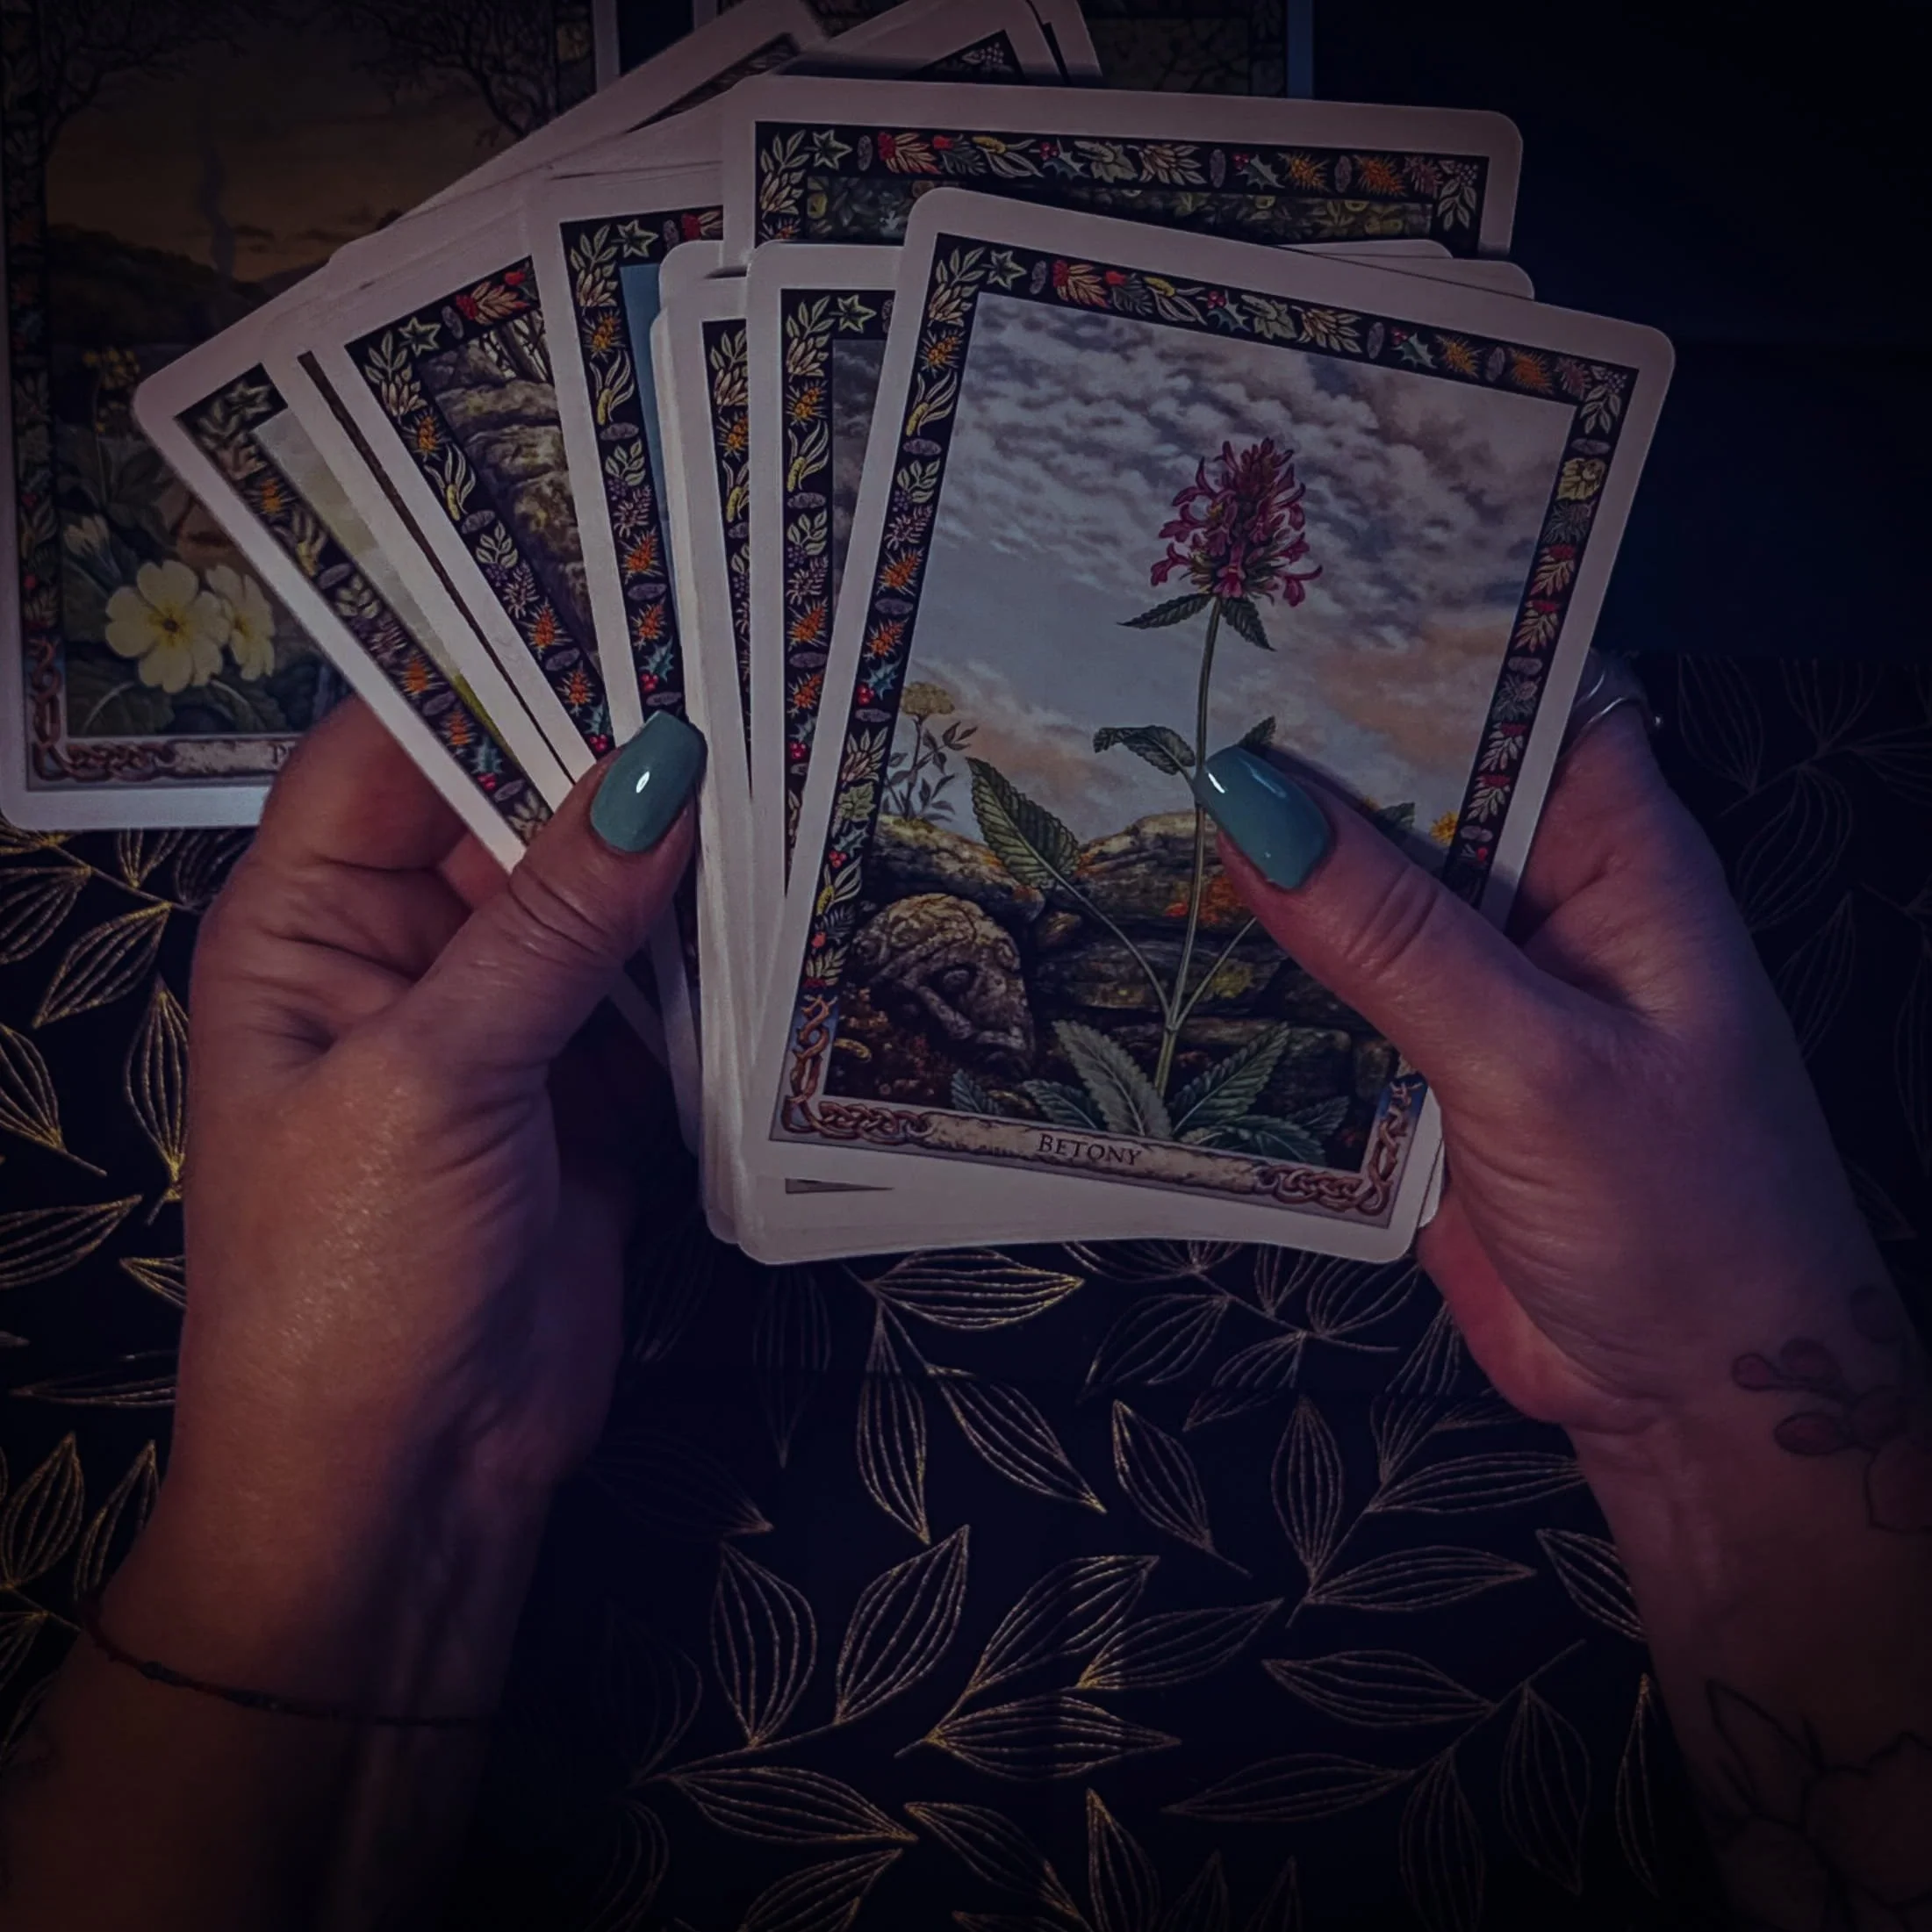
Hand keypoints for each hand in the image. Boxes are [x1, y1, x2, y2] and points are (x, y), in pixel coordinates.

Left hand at [0, 704, 702, 1928]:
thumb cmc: (356, 1274)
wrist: (405, 1487)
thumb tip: (660, 767)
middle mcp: (403, 956)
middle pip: (512, 818)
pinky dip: (715, 972)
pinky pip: (656, 1001)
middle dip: (616, 768)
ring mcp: (504, 1028)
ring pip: (600, 909)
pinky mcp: (588, 1097)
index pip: (389, 749)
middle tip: (746, 680)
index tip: (614, 602)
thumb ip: (555, 921)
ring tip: (793, 775)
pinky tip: (792, 915)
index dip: (488, 672)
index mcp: (308, 926)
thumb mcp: (440, 1075)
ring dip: (682, 870)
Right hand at [1201, 709, 1876, 1445]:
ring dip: (1268, 866)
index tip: (1289, 594)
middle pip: (1414, 793)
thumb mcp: (1533, 1062)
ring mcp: (1477, 987)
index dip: (1417, 637)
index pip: (1519, 694)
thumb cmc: (1679, 1219)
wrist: (1688, 1404)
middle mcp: (1542, 900)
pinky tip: (1160, 941)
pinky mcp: (1421, 1069)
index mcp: (1615, 854)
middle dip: (1307, 751)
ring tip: (1128, 791)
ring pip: (1358, 896)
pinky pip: (1329, 995)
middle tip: (1162, 685)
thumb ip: (1393, 938)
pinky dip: (1260, 974)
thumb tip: (1249, 800)